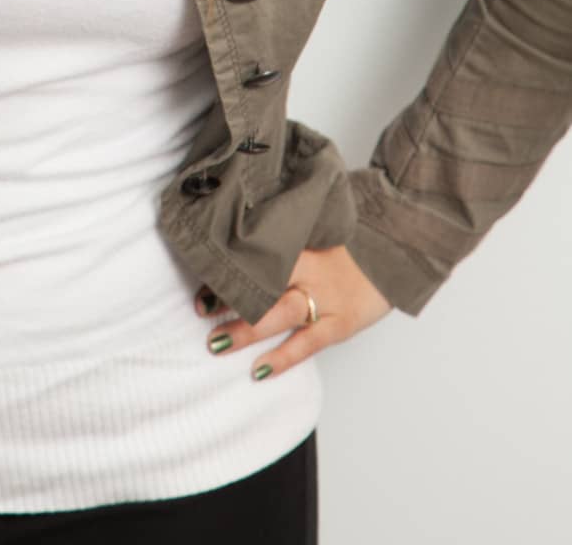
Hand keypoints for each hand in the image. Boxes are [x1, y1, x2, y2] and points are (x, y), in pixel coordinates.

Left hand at [195, 245, 393, 379]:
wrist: (396, 249)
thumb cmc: (350, 238)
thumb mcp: (316, 226)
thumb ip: (285, 234)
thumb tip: (246, 230)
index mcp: (300, 241)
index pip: (257, 250)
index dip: (228, 261)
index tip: (202, 265)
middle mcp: (309, 269)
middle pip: (262, 281)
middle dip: (229, 296)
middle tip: (200, 306)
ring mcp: (325, 298)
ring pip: (279, 313)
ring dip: (245, 329)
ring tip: (216, 343)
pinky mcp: (341, 323)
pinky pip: (307, 343)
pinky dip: (283, 358)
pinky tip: (259, 370)